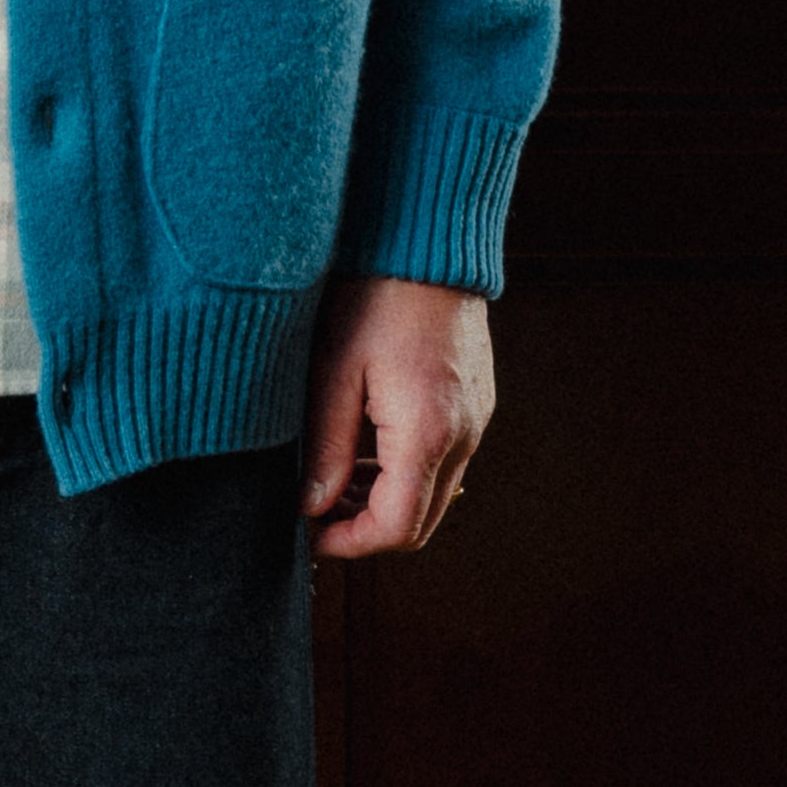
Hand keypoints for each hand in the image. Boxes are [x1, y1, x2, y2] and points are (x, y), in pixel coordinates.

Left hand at [301, 275, 492, 559]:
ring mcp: (476, 421)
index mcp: (426, 433)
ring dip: (384, 501)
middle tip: (318, 511)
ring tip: (333, 476)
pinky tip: (365, 444)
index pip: (396, 527)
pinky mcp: (476, 405)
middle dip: (367, 529)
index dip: (350, 543)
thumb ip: (326, 447)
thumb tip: (311, 506)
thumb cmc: (377, 296)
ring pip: (433, 495)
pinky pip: (443, 461)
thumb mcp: (334, 371)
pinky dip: (404, 471)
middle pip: (421, 524)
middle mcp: (463, 435)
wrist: (429, 244)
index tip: (312, 535)